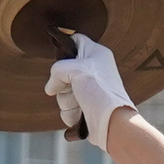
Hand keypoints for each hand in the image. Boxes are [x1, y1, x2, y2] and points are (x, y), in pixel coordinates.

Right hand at [45, 33, 133, 152]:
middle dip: (63, 84)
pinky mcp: (85, 108)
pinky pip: (66, 108)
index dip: (64, 47)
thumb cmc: (101, 92)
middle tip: (73, 87)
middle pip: (63, 71)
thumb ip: (57, 70)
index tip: (59, 58)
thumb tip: (50, 89)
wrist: (112, 123)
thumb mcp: (75, 69)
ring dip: (67, 101)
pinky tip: (80, 115)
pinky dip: (70, 113)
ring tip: (80, 104)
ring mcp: (88, 90)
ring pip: (63, 92)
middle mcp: (93, 70)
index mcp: (96, 54)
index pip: (75, 40)